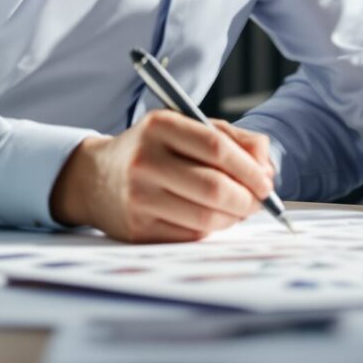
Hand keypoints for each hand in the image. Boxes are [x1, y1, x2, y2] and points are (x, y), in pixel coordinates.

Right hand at [50, 110, 275, 242]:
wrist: (95, 178)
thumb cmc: (152, 150)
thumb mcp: (186, 128)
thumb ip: (231, 139)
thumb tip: (266, 166)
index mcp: (159, 126)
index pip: (216, 148)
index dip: (249, 168)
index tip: (266, 181)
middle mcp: (145, 161)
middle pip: (214, 187)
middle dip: (247, 199)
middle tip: (258, 201)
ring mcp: (139, 197)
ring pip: (206, 217)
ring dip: (233, 218)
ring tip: (238, 210)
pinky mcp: (137, 229)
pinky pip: (191, 235)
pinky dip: (212, 230)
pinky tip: (213, 218)